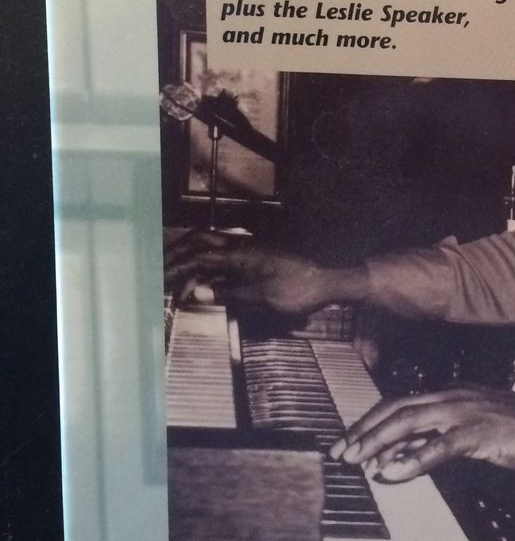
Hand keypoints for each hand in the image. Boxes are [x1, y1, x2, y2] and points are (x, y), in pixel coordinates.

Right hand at [166, 231, 346, 315]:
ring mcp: (249, 248)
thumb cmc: (299, 289)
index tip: (158, 283)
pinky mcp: (257, 255)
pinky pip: (224, 255)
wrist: (330, 278)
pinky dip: (208, 265)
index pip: (197, 259)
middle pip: (200, 242)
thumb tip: (197, 293)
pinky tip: (204, 280)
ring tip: (177, 278)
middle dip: (177, 255)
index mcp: (240, 254)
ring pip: (211, 246)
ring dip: (191, 258)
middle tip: (160, 273)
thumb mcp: (263, 298)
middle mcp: (241, 245)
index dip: (174, 270)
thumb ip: (229, 294)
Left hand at [330, 387, 514, 481]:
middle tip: (341, 452)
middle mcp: (454, 397)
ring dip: (378, 441)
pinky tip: (393, 473)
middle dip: (364, 429)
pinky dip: (413, 459)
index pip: (402, 403)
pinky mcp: (481, 433)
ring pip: (410, 421)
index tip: (350, 441)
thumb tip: (410, 456)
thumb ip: (446, 439)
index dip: (372, 421)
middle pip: (397, 408)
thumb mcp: (480, 432)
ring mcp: (467, 412)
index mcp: (454, 396)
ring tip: (357, 461)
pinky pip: (439, 446)